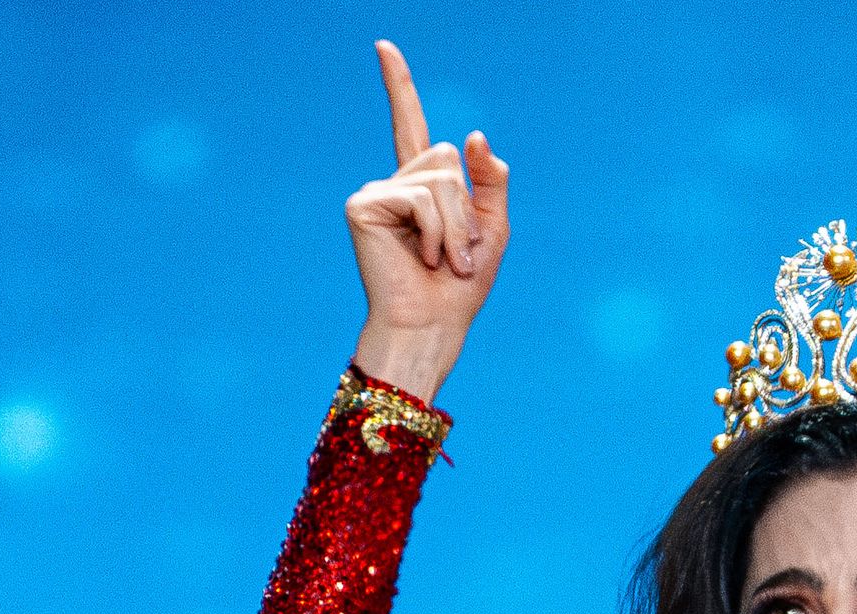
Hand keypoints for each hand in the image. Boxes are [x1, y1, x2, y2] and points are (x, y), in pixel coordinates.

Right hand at [345, 39, 509, 402]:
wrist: (434, 324)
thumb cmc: (461, 285)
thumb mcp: (493, 227)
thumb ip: (490, 179)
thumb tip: (472, 135)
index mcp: (422, 185)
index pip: (409, 124)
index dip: (398, 85)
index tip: (384, 46)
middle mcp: (395, 182)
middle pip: (445, 157)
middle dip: (466, 207)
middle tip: (460, 252)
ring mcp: (376, 192)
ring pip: (439, 179)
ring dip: (456, 226)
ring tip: (446, 260)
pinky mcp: (363, 205)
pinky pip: (420, 198)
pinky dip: (437, 231)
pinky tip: (425, 258)